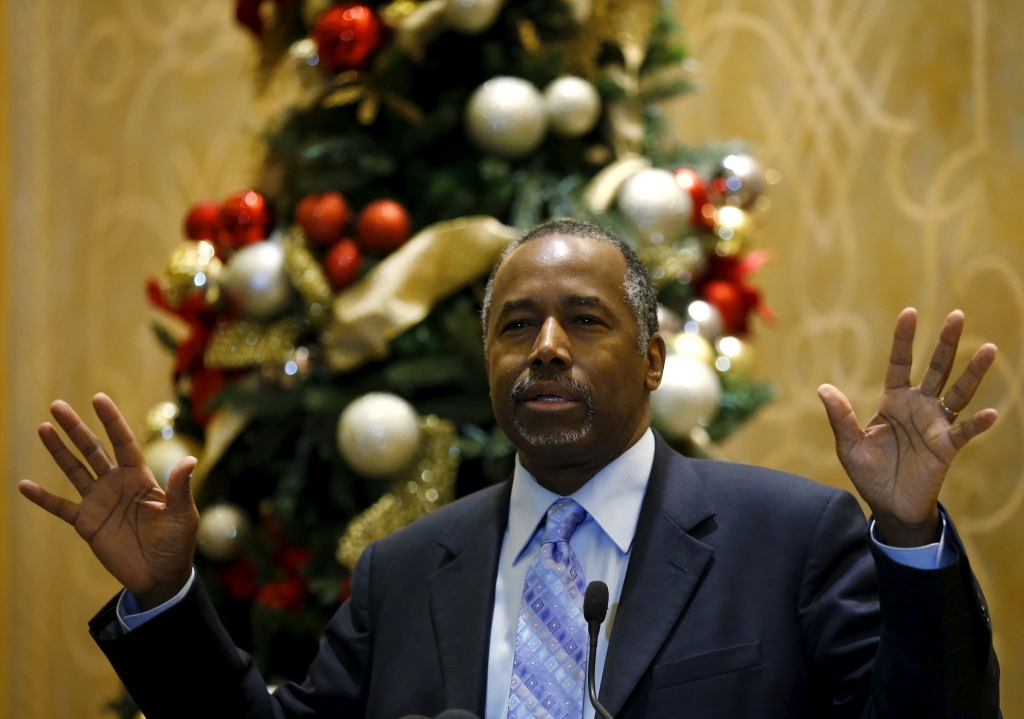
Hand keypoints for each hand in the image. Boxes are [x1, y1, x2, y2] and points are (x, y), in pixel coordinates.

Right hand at [18, 393, 198, 608]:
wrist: (161, 576)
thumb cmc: (177, 543)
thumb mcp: (183, 515)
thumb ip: (180, 488)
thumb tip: (190, 460)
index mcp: (141, 478)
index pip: (123, 442)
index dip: (111, 421)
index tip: (98, 398)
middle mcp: (117, 484)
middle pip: (93, 449)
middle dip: (76, 428)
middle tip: (57, 405)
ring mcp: (100, 502)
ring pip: (75, 470)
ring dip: (59, 451)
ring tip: (44, 428)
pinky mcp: (86, 523)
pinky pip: (60, 507)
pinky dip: (42, 498)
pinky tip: (24, 485)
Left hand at [817, 309, 997, 546]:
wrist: (888, 506)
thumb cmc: (869, 474)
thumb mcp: (848, 444)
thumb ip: (840, 417)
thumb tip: (823, 388)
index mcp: (893, 402)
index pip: (900, 363)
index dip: (904, 340)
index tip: (910, 313)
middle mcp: (918, 407)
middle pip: (935, 369)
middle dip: (946, 343)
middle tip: (957, 315)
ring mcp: (935, 425)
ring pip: (957, 392)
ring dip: (973, 373)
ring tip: (988, 348)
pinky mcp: (946, 447)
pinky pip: (964, 432)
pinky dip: (977, 424)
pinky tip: (991, 413)